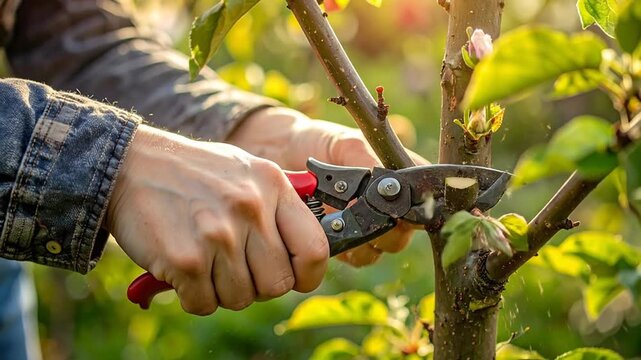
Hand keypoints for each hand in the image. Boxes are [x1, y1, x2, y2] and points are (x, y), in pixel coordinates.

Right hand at [105, 125, 327, 314]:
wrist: (131, 165)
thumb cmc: (193, 174)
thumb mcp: (245, 171)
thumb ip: (279, 205)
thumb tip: (311, 249)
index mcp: (273, 186)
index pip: (315, 250)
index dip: (308, 274)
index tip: (294, 277)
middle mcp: (251, 209)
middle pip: (278, 284)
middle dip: (257, 286)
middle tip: (234, 269)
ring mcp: (219, 235)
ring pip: (241, 299)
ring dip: (221, 290)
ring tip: (205, 261)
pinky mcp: (187, 260)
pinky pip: (205, 303)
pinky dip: (193, 296)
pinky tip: (183, 270)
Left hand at [227, 107, 428, 266]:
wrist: (278, 153)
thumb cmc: (315, 142)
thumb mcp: (344, 144)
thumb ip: (366, 161)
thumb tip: (384, 182)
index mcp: (394, 177)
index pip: (420, 201)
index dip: (414, 210)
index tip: (395, 209)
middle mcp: (384, 205)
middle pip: (403, 233)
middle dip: (385, 230)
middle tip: (359, 215)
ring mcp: (363, 226)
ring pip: (379, 250)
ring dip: (362, 242)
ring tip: (337, 220)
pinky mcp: (342, 242)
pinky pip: (354, 257)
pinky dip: (344, 249)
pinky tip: (326, 231)